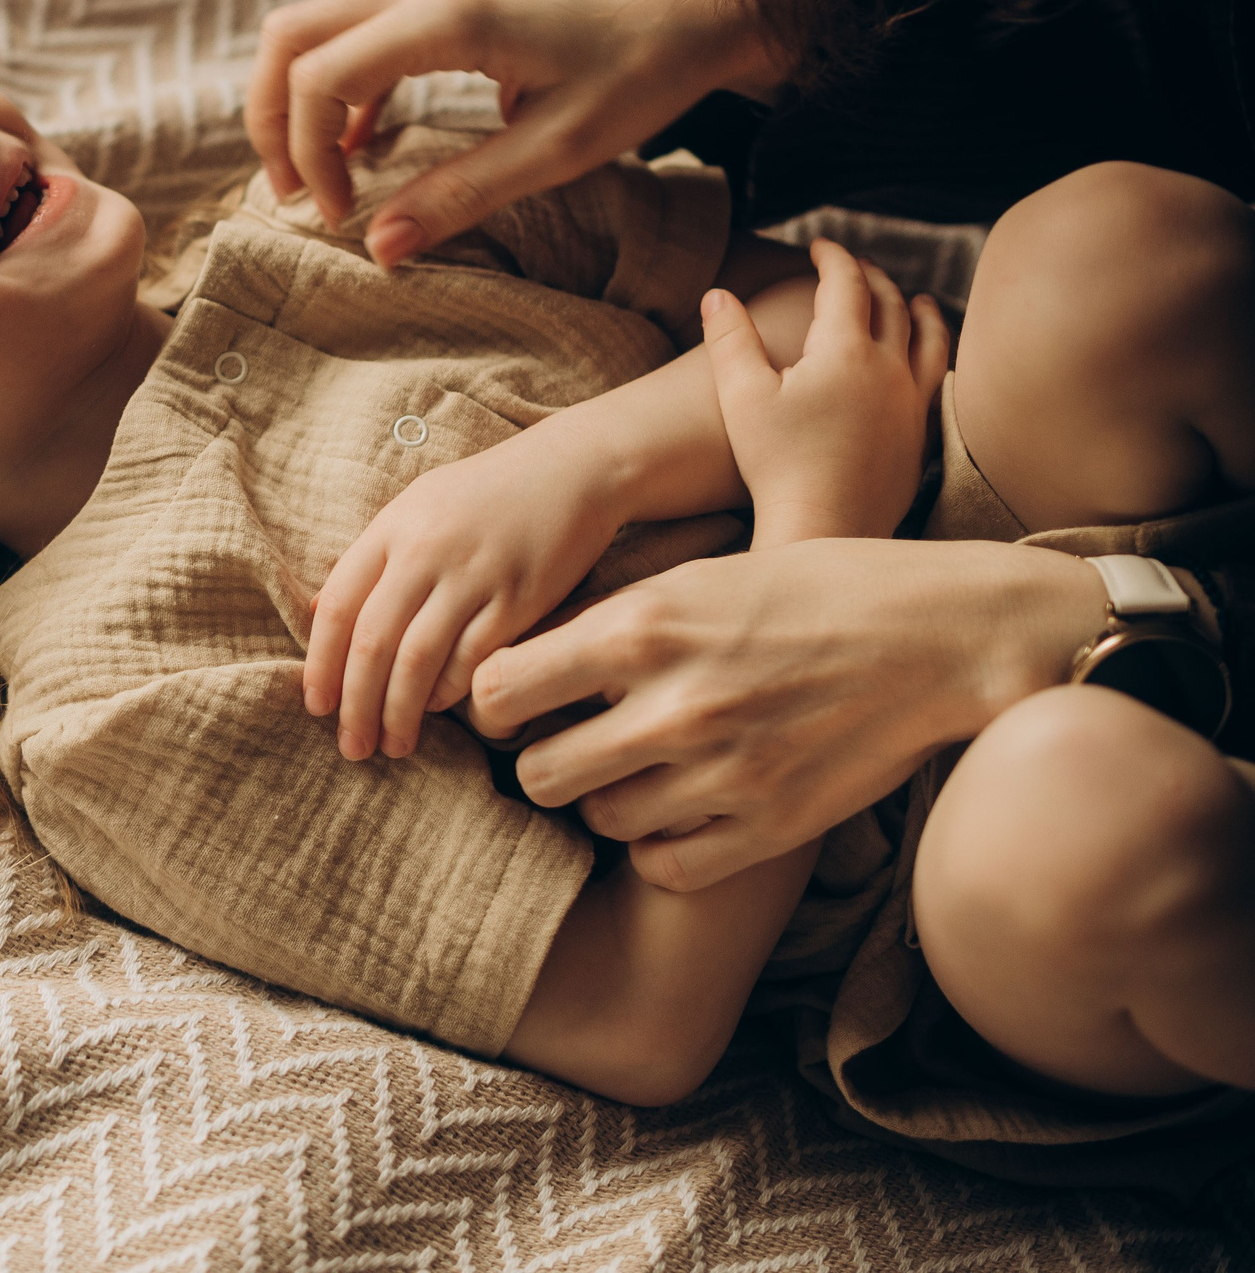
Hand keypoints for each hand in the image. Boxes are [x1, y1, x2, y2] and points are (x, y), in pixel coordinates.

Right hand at [246, 0, 786, 264]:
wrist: (702, 9)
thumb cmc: (643, 72)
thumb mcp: (559, 150)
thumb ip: (461, 195)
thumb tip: (379, 248)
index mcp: (447, 17)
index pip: (319, 76)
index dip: (306, 153)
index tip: (339, 216)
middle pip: (290, 37)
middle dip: (272, 120)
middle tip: (294, 195)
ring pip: (313, 28)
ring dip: (298, 101)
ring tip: (320, 177)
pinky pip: (356, 31)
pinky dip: (339, 87)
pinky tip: (362, 145)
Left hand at [305, 435, 625, 760]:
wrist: (573, 468)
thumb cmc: (488, 493)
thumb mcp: (418, 507)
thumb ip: (373, 557)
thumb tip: (324, 612)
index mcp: (391, 528)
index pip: (338, 607)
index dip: (321, 664)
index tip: (317, 707)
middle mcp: (425, 550)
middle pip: (372, 643)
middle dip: (356, 705)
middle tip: (351, 748)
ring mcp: (472, 575)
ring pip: (418, 661)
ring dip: (400, 713)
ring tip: (393, 745)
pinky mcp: (519, 598)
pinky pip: (472, 660)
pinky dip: (450, 693)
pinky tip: (438, 711)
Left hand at [463, 539, 1108, 888]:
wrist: (946, 635)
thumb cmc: (818, 587)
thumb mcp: (700, 574)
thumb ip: (614, 620)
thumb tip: (524, 658)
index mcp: (641, 629)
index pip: (496, 693)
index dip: (493, 705)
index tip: (517, 704)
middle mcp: (672, 707)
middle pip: (537, 774)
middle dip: (544, 761)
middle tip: (574, 746)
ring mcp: (723, 775)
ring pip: (599, 822)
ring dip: (607, 800)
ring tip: (640, 770)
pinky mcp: (770, 827)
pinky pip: (663, 864)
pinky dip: (660, 845)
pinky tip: (682, 809)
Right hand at [703, 240, 949, 547]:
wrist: (823, 529)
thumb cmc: (776, 463)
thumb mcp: (741, 396)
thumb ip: (730, 338)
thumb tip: (717, 294)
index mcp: (845, 351)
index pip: (847, 284)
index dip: (833, 258)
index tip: (820, 246)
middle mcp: (890, 370)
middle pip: (892, 305)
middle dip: (873, 279)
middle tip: (856, 268)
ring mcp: (912, 404)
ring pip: (930, 340)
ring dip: (920, 312)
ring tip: (917, 300)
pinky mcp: (920, 437)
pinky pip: (938, 382)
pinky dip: (935, 357)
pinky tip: (926, 364)